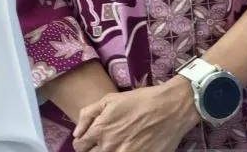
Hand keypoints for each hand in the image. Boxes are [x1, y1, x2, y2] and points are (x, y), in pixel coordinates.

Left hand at [72, 77, 199, 151]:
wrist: (170, 108)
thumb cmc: (139, 101)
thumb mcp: (109, 100)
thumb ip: (88, 115)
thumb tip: (76, 133)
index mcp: (100, 131)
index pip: (79, 147)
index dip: (82, 143)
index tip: (88, 140)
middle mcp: (110, 147)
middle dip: (93, 150)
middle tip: (103, 142)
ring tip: (116, 144)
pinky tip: (130, 147)